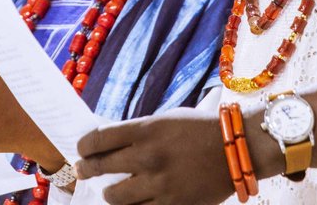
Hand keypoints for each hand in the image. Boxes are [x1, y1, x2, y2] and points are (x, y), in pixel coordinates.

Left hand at [76, 108, 235, 204]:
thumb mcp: (165, 120)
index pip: (98, 140)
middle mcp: (149, 157)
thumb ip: (137, 133)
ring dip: (110, 194)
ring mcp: (160, 184)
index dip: (83, 147)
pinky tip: (133, 202)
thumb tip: (105, 144)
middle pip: (100, 168)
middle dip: (86, 170)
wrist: (235, 148)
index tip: (81, 150)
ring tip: (112, 191)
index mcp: (146, 130)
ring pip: (114, 197)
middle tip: (83, 170)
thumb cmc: (199, 129)